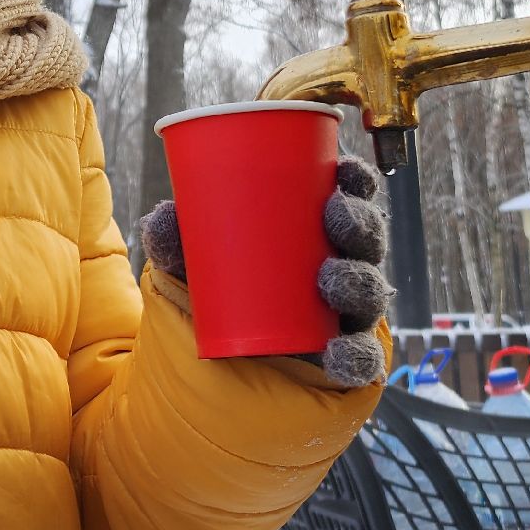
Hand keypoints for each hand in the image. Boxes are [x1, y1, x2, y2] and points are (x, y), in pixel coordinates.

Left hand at [140, 156, 392, 387]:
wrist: (213, 361)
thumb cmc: (216, 293)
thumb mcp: (194, 263)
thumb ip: (177, 242)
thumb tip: (159, 216)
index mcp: (316, 233)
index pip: (351, 198)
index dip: (357, 181)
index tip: (344, 168)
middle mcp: (341, 267)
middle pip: (367, 240)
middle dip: (360, 222)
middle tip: (334, 213)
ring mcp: (346, 314)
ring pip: (370, 292)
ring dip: (359, 280)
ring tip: (330, 278)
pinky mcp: (343, 358)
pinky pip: (361, 359)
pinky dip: (354, 355)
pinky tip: (338, 353)